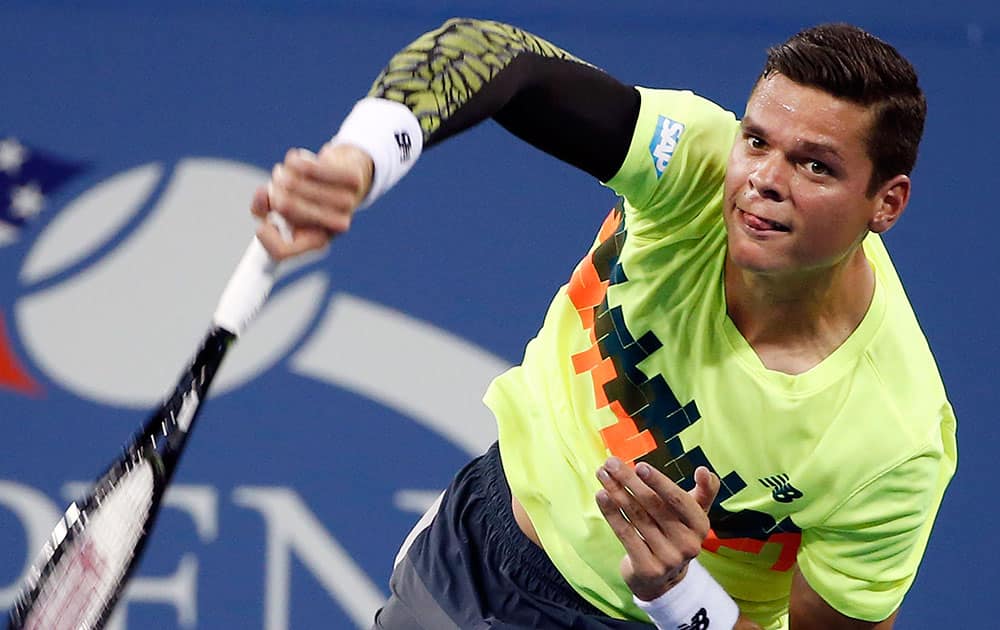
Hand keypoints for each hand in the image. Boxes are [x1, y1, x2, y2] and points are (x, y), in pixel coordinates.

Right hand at [251, 142, 373, 260]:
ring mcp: (347, 205)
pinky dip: (298, 163)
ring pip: (298, 185)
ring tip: (285, 170)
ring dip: (285, 173)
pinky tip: (294, 160)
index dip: (264, 237)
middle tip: (275, 183)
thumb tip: (262, 194)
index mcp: (315, 241)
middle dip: (273, 191)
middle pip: (285, 208)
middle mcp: (334, 229)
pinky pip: (314, 169)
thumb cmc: (309, 196)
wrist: (346, 177)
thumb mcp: (282, 206)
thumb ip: (263, 206)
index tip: (260, 224)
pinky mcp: (354, 180)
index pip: (280, 251)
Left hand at [595, 458, 718, 601]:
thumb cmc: (675, 533)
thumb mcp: (693, 514)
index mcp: (700, 525)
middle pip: (653, 505)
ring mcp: (668, 558)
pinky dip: (611, 512)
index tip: (640, 466)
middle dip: (629, 480)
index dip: (659, 482)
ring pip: (636, 517)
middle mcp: (688, 543)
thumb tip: (703, 470)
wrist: (662, 578)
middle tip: (611, 463)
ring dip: (616, 491)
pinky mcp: (648, 568)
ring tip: (602, 474)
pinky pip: (625, 533)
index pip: (678, 499)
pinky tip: (601, 495)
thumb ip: (704, 491)